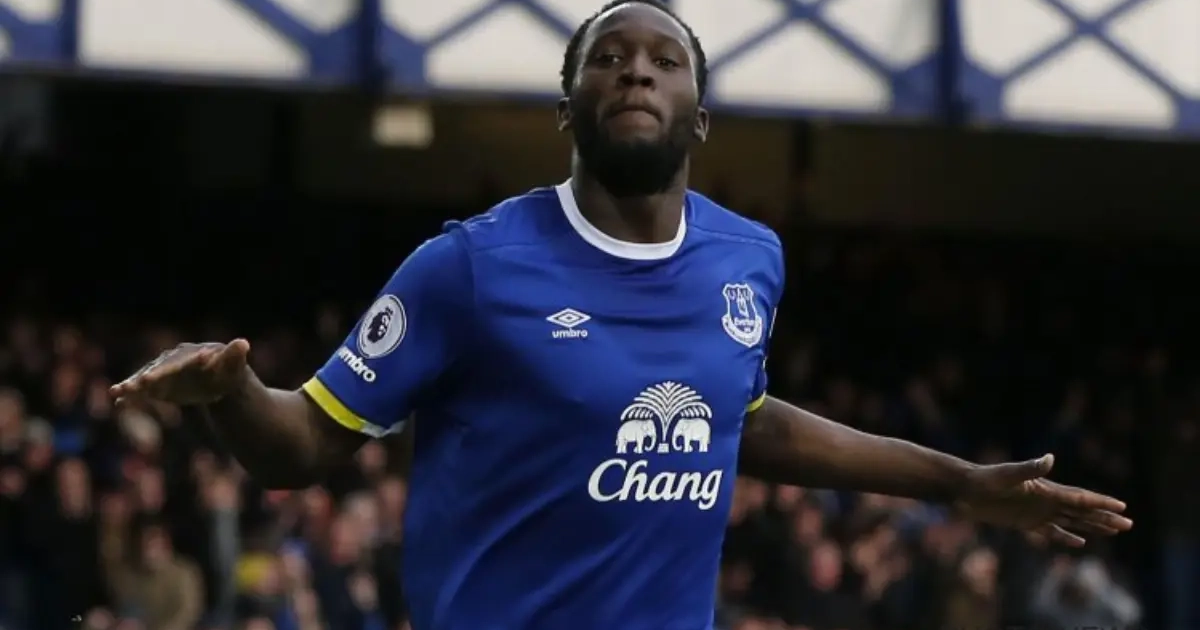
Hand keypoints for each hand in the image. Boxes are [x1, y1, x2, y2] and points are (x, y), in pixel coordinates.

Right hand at [110, 340, 250, 405]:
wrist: (219, 380)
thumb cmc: (228, 371)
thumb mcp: (233, 364)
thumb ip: (235, 355)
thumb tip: (243, 344)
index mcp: (190, 354)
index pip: (177, 361)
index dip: (168, 369)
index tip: (156, 376)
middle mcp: (172, 361)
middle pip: (158, 369)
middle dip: (147, 376)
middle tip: (136, 384)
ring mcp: (163, 372)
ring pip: (145, 378)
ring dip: (132, 385)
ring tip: (116, 391)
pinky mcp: (158, 385)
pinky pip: (142, 390)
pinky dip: (131, 395)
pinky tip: (118, 401)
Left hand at [954, 454, 1131, 546]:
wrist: (964, 488)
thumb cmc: (984, 479)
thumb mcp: (1007, 474)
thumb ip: (1029, 468)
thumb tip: (1050, 458)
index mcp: (1046, 490)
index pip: (1080, 497)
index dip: (1101, 502)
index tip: (1122, 506)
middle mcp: (1045, 500)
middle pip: (1082, 511)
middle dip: (1105, 517)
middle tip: (1128, 523)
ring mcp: (1036, 512)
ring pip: (1072, 521)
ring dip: (1092, 526)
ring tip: (1113, 531)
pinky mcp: (1024, 523)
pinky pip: (1051, 532)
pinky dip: (1066, 537)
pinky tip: (1080, 542)